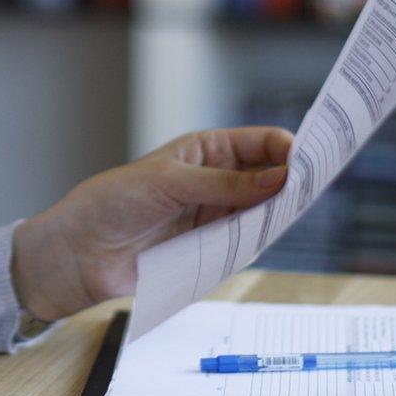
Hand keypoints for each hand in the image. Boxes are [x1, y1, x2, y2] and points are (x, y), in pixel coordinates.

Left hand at [9, 126, 293, 321]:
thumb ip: (226, 184)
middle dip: (291, 180)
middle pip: (268, 177)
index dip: (288, 147)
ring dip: (278, 211)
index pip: (260, 143)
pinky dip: (258, 239)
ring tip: (296, 212)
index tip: (311, 158)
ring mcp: (214, 215)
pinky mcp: (208, 248)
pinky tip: (269, 236)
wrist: (80, 253)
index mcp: (206, 151)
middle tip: (315, 187)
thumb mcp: (170, 183)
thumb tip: (279, 178)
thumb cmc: (114, 202)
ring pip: (261, 211)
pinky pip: (244, 242)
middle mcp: (216, 181)